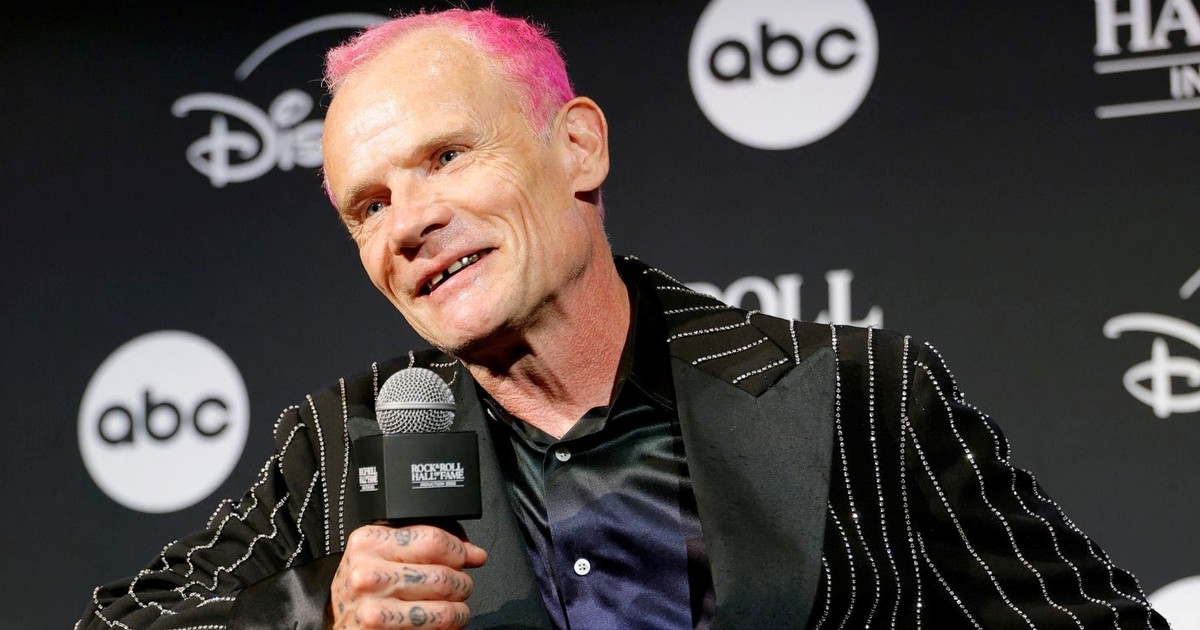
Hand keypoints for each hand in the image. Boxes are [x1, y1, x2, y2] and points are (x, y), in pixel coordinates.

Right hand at [330, 523, 487, 628]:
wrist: (341, 621)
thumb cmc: (366, 586)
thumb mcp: (384, 552)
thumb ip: (423, 541)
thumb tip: (471, 550)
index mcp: (368, 542)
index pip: (432, 540)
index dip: (460, 550)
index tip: (471, 556)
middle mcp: (367, 574)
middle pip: (442, 575)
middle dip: (462, 582)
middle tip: (460, 585)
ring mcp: (372, 607)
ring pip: (444, 607)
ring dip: (459, 608)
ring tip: (456, 606)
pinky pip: (433, 628)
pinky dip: (449, 625)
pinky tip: (442, 621)